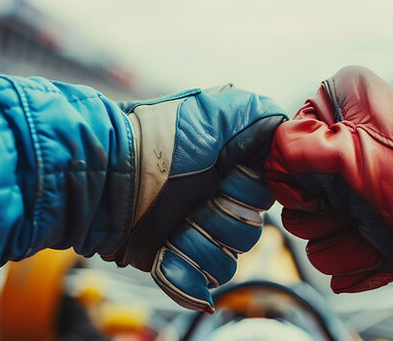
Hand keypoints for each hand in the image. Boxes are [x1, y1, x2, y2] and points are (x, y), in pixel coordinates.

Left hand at [103, 85, 286, 310]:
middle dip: (222, 219)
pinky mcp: (177, 260)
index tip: (226, 177)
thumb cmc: (158, 143)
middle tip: (193, 200)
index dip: (247, 192)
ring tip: (173, 228)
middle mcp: (215, 199)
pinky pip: (204, 280)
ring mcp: (196, 231)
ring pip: (229, 259)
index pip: (265, 196)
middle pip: (250, 232)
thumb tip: (284, 129)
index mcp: (229, 168)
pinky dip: (186, 271)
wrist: (108, 180)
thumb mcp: (217, 112)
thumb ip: (261, 116)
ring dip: (201, 245)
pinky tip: (166, 254)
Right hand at [264, 66, 392, 292]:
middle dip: (328, 219)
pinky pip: (341, 261)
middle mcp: (345, 151)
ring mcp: (359, 194)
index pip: (282, 157)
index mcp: (337, 112)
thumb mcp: (347, 148)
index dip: (297, 184)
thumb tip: (273, 163)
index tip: (323, 191)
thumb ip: (291, 149)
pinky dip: (361, 265)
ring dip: (347, 246)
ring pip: (317, 241)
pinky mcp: (372, 229)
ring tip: (379, 233)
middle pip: (298, 207)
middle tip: (361, 209)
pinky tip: (384, 252)